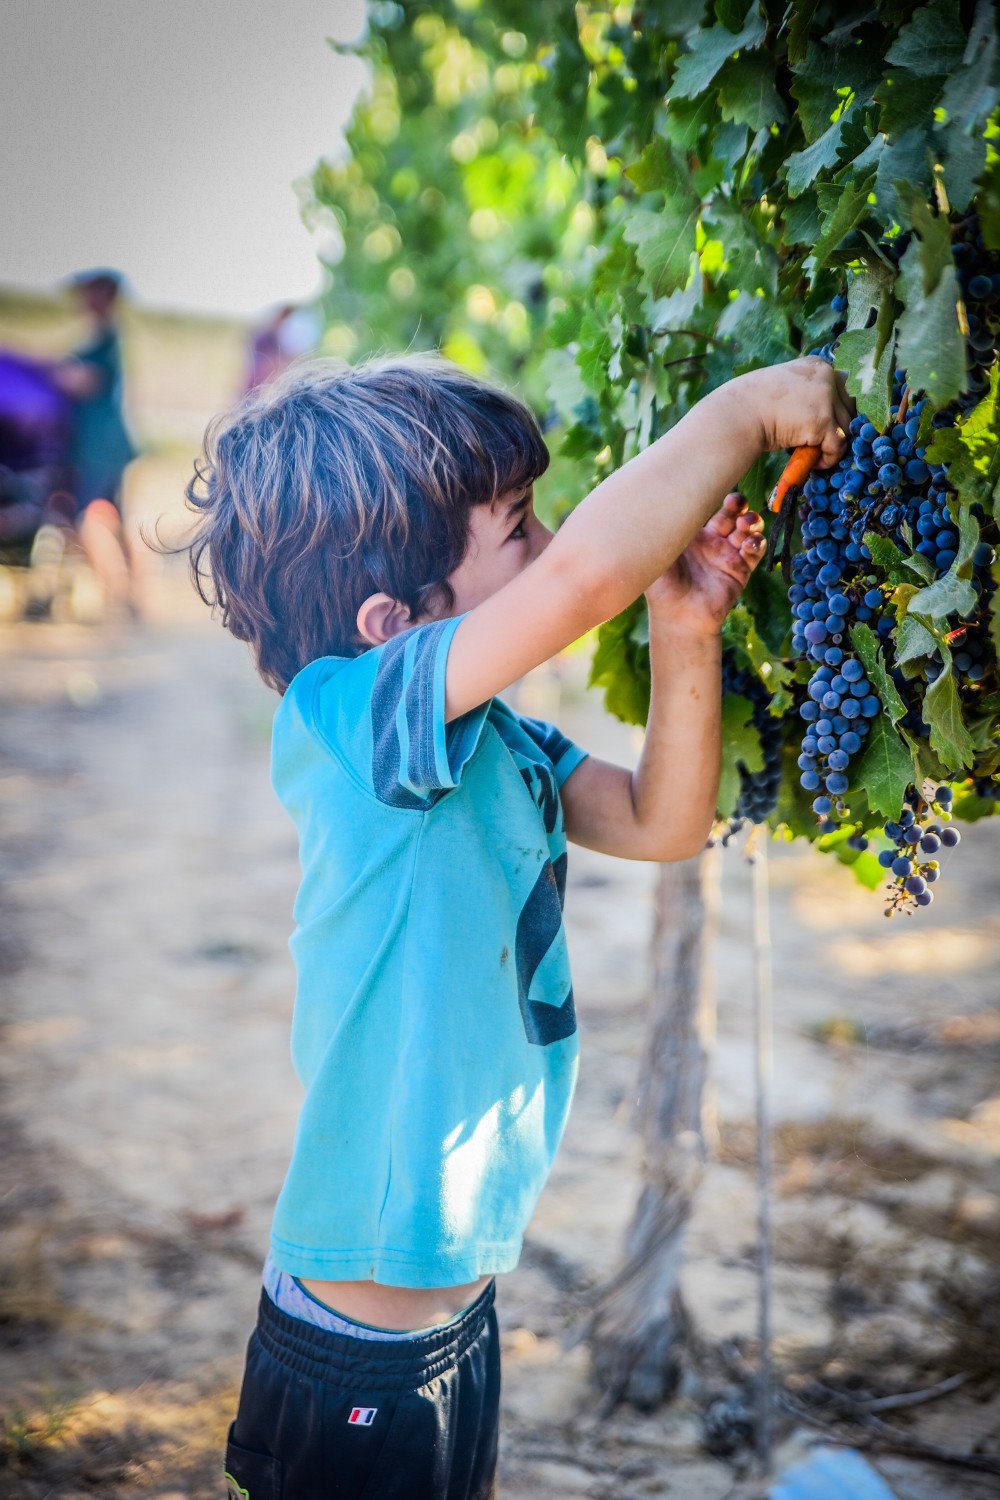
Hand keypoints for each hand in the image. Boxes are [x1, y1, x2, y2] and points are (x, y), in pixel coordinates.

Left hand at [644, 492, 764, 635]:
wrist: (678, 618)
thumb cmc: (662, 588)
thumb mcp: (657, 554)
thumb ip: (661, 531)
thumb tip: (657, 502)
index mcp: (692, 534)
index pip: (709, 508)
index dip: (715, 498)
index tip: (718, 495)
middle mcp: (712, 542)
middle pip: (733, 514)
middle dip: (739, 505)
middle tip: (736, 505)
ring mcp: (728, 555)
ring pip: (748, 529)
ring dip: (751, 522)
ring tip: (744, 526)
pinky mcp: (740, 571)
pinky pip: (755, 551)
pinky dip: (757, 543)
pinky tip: (750, 544)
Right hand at [734, 356, 854, 469]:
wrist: (738, 414)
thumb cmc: (755, 404)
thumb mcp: (788, 386)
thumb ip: (809, 392)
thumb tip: (830, 412)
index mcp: (819, 365)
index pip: (845, 389)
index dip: (838, 410)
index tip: (826, 425)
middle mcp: (826, 376)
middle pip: (850, 408)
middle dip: (838, 427)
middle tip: (820, 441)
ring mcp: (826, 398)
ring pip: (846, 429)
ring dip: (831, 445)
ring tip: (812, 453)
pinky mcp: (823, 421)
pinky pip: (837, 446)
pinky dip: (829, 459)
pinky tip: (814, 462)